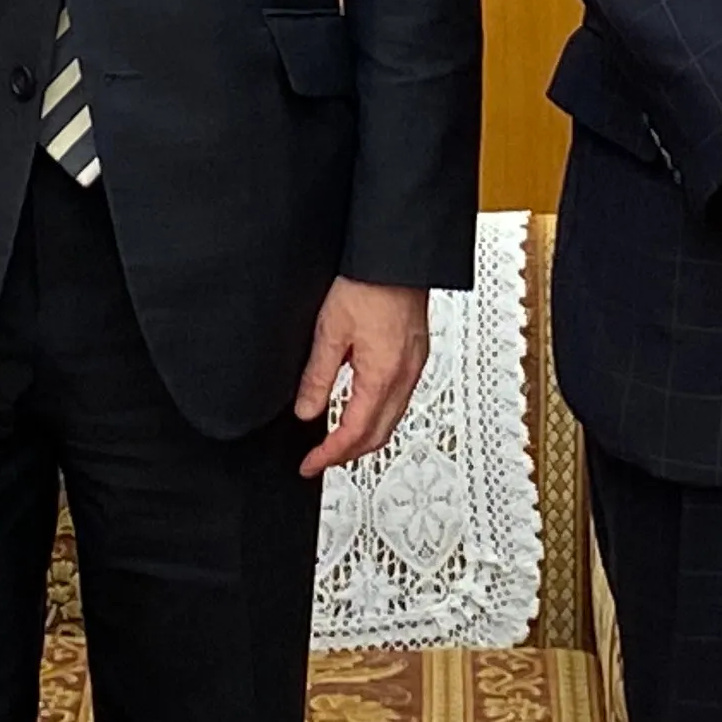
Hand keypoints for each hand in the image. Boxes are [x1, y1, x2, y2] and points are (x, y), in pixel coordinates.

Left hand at [294, 281, 431, 477]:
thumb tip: (306, 409)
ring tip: (338, 441)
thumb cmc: (369, 284)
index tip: (309, 464)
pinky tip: (363, 407)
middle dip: (348, 455)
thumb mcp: (330, 332)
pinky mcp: (416, 355)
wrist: (398, 257)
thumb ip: (317, 376)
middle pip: (378, 436)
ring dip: (364, 437)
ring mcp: (414, 367)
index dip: (329, 455)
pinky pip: (399, 400)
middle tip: (320, 459)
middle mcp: (404, 377)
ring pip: (391, 420)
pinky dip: (378, 416)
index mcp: (382, 376)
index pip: (353, 433)